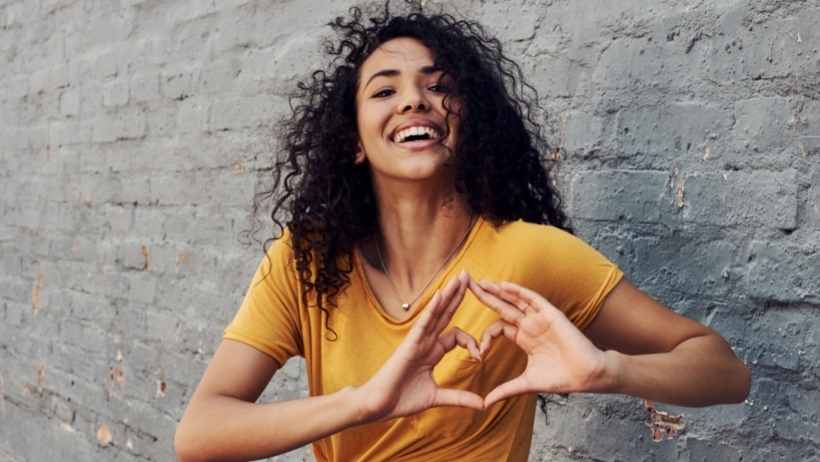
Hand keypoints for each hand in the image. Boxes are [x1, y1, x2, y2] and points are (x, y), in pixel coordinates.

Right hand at [356, 271, 483, 422]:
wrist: (380, 406)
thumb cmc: (402, 399)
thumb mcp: (437, 397)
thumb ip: (459, 397)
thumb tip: (482, 404)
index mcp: (432, 351)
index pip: (457, 335)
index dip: (472, 342)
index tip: (480, 357)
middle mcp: (426, 341)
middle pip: (446, 313)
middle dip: (458, 295)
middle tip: (470, 275)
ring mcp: (417, 340)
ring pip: (437, 312)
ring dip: (449, 294)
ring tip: (462, 276)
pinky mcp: (409, 343)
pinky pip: (423, 322)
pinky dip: (432, 308)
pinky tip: (441, 294)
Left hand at [469, 279, 611, 407]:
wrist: (586, 375)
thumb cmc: (561, 378)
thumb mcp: (526, 384)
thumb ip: (505, 390)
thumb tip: (485, 404)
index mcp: (523, 338)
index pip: (498, 328)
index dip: (485, 337)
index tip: (479, 354)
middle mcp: (530, 325)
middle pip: (502, 307)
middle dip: (484, 297)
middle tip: (465, 285)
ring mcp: (540, 318)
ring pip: (515, 299)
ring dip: (498, 290)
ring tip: (480, 282)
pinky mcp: (550, 314)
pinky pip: (532, 298)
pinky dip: (518, 291)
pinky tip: (502, 286)